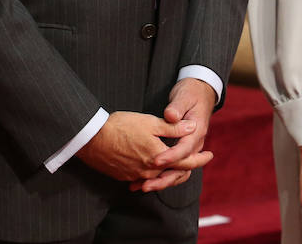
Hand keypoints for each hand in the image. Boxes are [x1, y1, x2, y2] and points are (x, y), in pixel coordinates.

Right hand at [77, 110, 205, 184]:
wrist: (92, 138)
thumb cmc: (121, 126)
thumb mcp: (150, 122)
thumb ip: (173, 128)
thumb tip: (193, 126)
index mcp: (159, 157)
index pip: (186, 162)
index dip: (199, 158)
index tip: (210, 155)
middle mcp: (149, 171)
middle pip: (174, 173)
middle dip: (187, 167)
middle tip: (197, 159)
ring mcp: (136, 176)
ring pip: (159, 177)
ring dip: (170, 172)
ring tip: (177, 165)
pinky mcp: (125, 176)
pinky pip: (144, 179)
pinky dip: (153, 174)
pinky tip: (153, 167)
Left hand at [135, 78, 217, 191]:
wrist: (201, 93)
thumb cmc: (190, 93)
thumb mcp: (184, 96)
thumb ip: (177, 107)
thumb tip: (171, 115)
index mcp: (197, 131)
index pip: (184, 149)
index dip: (170, 156)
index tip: (155, 160)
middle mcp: (194, 144)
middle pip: (182, 167)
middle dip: (163, 178)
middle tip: (145, 185)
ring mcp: (188, 149)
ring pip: (177, 172)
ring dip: (160, 181)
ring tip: (142, 187)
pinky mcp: (181, 150)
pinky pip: (173, 168)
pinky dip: (160, 176)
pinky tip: (143, 180)